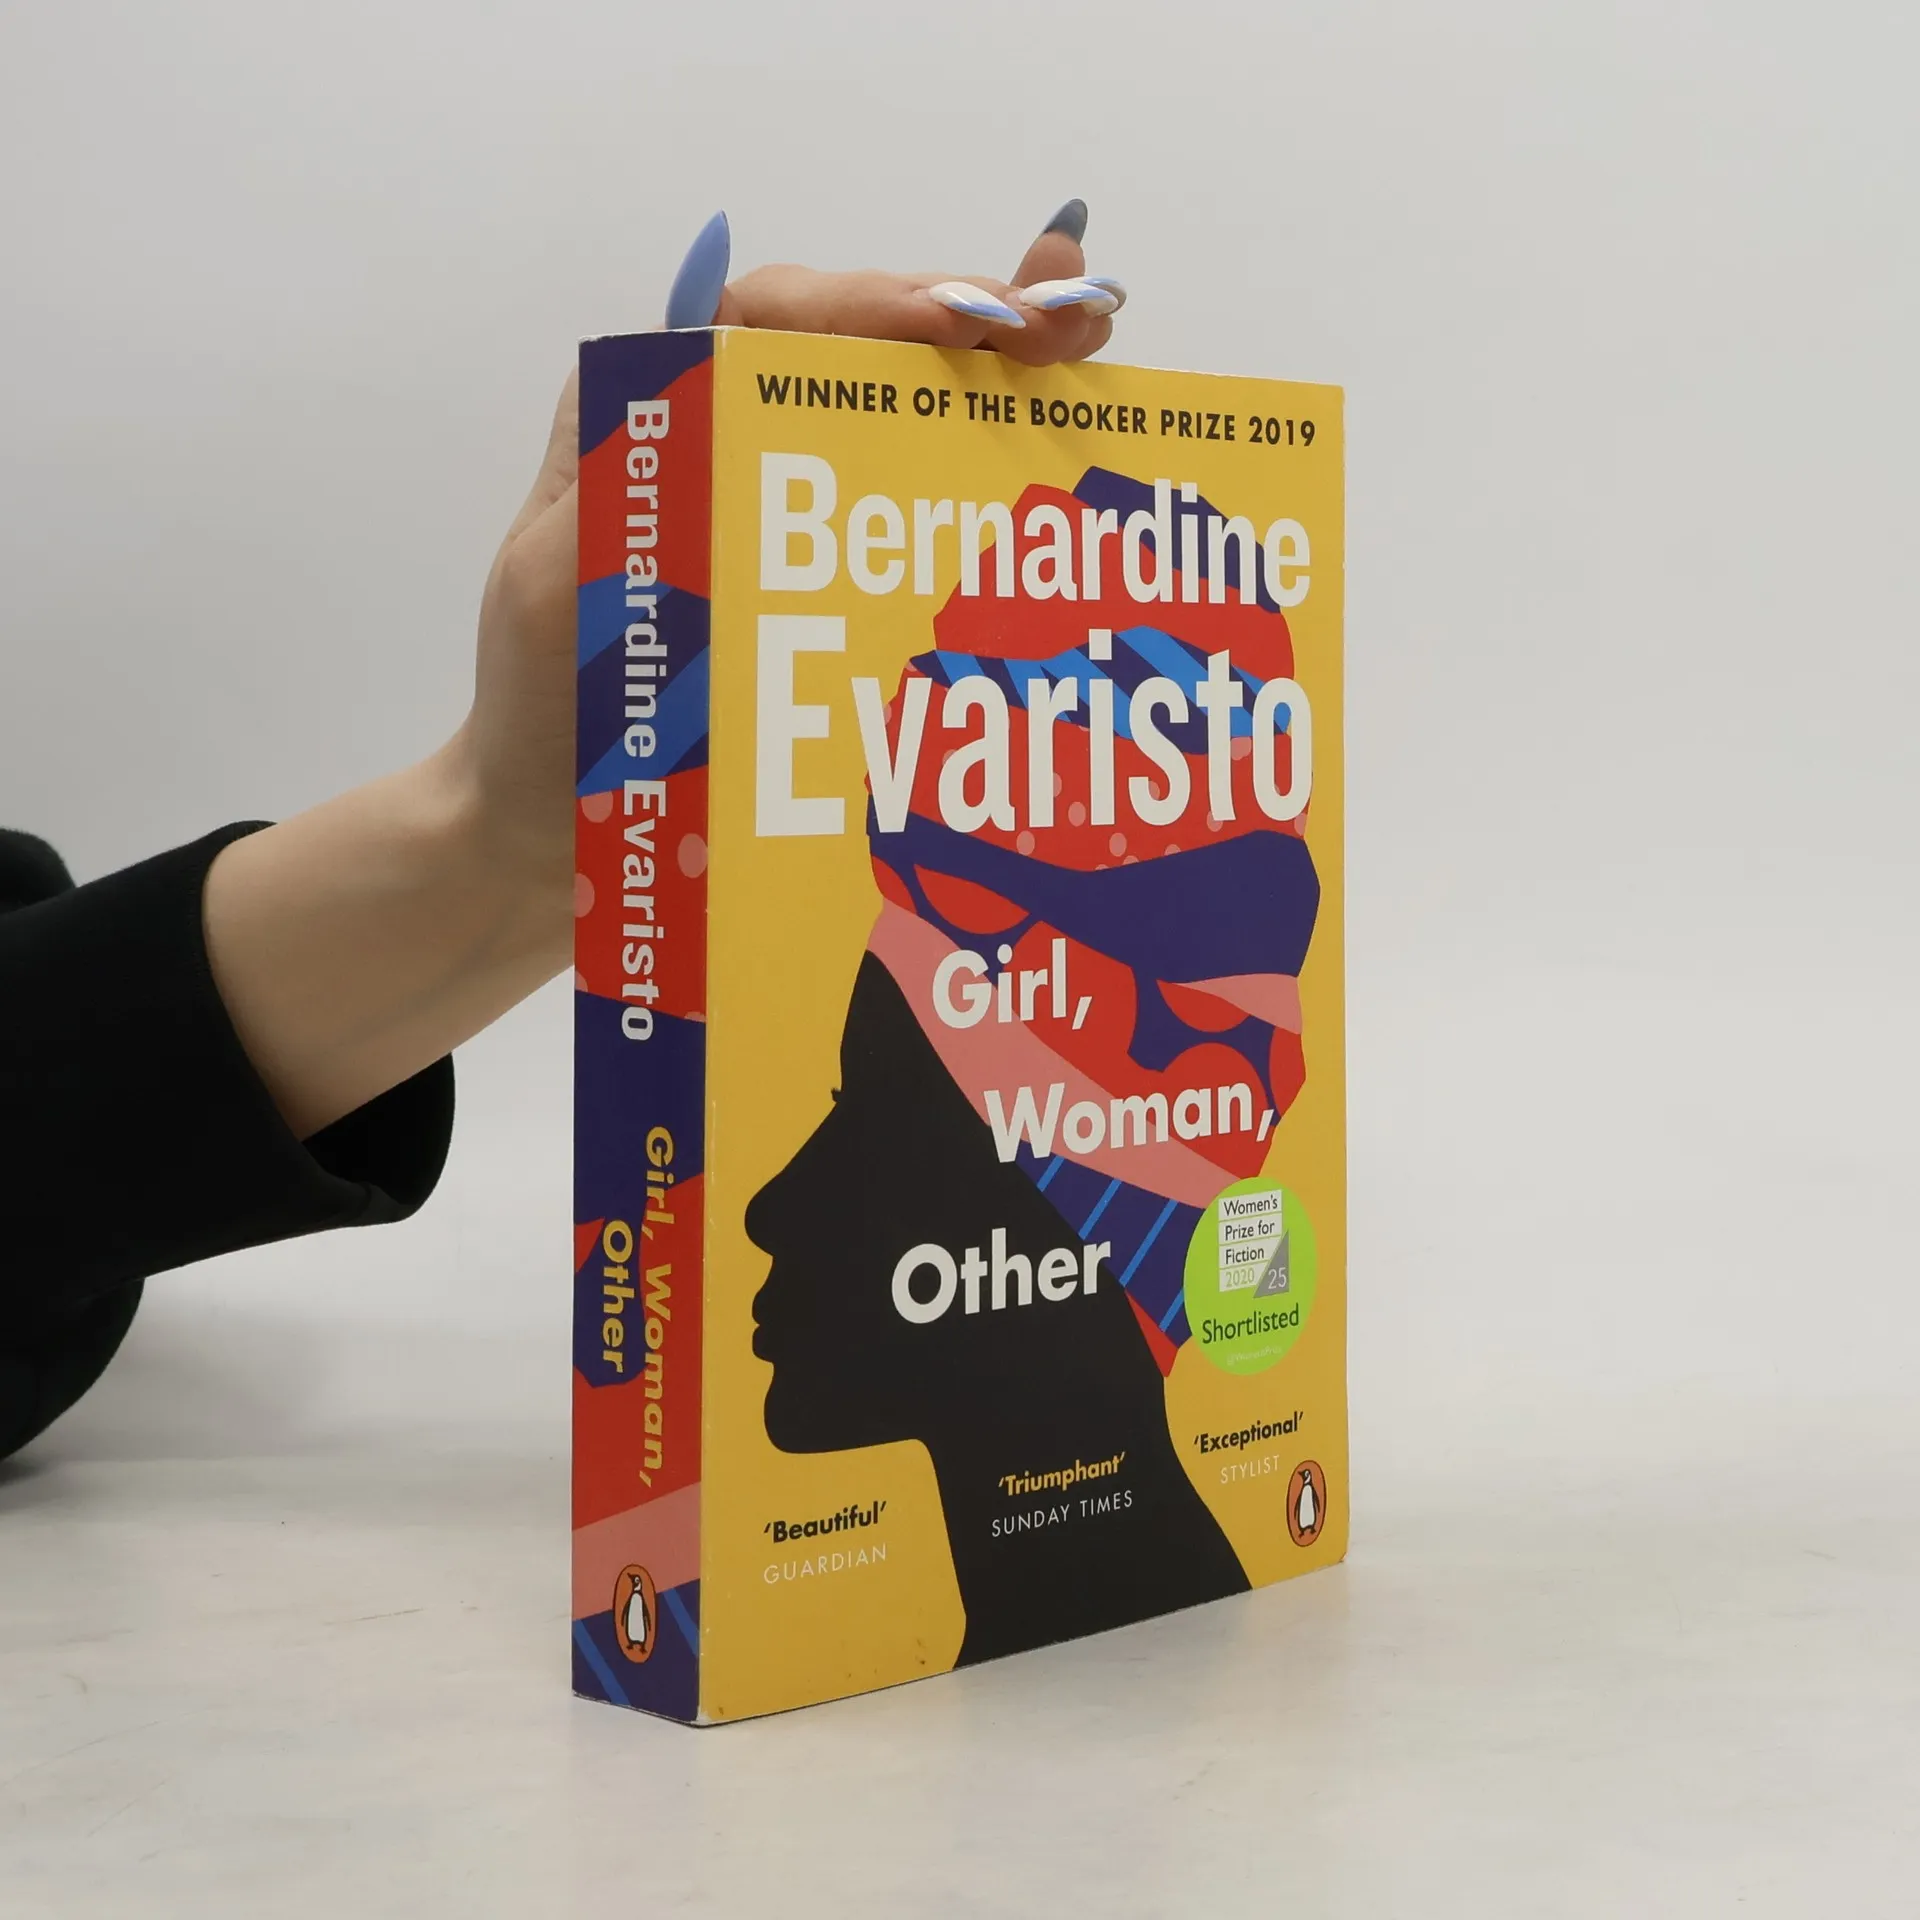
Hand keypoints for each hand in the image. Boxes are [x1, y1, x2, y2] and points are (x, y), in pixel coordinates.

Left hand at [204, 205, 1127, 1137]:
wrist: (550, 841)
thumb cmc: (543, 716)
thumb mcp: (558, 582)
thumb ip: (628, 472)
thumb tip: (713, 355)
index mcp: (657, 418)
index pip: (777, 319)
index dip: (882, 302)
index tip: (975, 320)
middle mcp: (729, 452)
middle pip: (862, 360)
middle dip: (977, 332)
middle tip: (1078, 330)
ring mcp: (783, 530)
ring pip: (900, 435)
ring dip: (996, 402)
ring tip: (1087, 378)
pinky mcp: (820, 603)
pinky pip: (906, 537)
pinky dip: (975, 508)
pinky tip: (1050, 498)